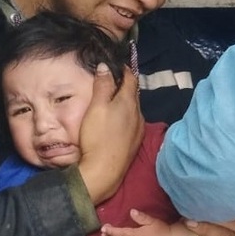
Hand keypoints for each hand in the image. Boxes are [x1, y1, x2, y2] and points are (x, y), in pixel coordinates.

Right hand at [78, 64, 142, 203]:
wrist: (104, 170)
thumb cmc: (97, 136)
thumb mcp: (95, 107)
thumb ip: (102, 86)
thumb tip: (106, 67)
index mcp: (129, 102)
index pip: (131, 79)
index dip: (124, 70)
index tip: (116, 65)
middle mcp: (138, 114)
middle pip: (133, 94)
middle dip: (125, 86)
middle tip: (113, 80)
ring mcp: (139, 128)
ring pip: (134, 109)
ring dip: (126, 102)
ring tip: (114, 99)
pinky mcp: (136, 141)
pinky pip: (133, 122)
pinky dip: (127, 115)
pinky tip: (118, 120)